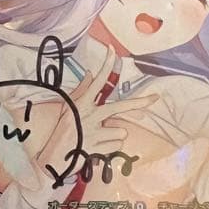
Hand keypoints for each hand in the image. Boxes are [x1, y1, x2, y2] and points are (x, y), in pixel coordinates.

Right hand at [38, 44, 157, 174]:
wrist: (53, 159)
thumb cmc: (61, 132)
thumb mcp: (68, 108)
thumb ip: (81, 90)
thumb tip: (89, 73)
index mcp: (81, 104)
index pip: (97, 81)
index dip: (105, 65)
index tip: (112, 50)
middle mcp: (89, 115)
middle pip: (121, 106)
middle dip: (140, 103)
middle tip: (155, 98)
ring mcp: (94, 132)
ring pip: (121, 130)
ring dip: (114, 135)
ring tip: (99, 138)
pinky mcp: (98, 147)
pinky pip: (117, 144)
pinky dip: (111, 146)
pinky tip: (98, 148)